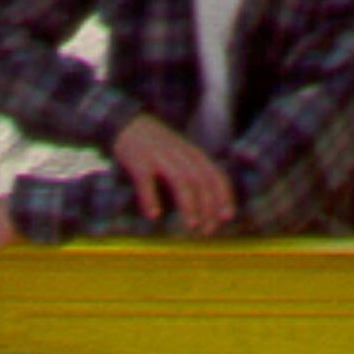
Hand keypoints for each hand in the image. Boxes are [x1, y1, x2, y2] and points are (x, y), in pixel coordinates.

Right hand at [108, 115, 236, 233]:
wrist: (127, 123)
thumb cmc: (158, 145)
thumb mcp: (183, 153)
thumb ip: (196, 172)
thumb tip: (211, 203)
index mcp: (194, 154)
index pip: (216, 175)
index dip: (224, 196)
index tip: (226, 217)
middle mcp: (180, 154)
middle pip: (201, 181)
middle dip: (208, 207)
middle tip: (207, 230)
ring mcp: (159, 157)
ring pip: (180, 181)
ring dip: (189, 204)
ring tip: (191, 225)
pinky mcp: (138, 161)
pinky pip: (146, 181)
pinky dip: (151, 198)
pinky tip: (153, 214)